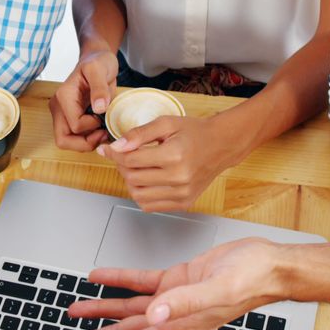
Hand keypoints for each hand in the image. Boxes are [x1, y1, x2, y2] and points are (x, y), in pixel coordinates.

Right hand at [49, 50, 117, 151]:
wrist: (96, 59)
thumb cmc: (98, 62)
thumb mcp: (100, 69)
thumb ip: (99, 88)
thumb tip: (99, 108)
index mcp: (64, 96)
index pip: (75, 126)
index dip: (93, 126)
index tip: (103, 115)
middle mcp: (58, 107)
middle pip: (63, 140)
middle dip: (84, 143)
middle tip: (102, 134)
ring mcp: (61, 113)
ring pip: (66, 142)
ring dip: (85, 143)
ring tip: (101, 132)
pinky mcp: (67, 117)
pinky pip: (72, 137)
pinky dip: (86, 139)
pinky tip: (98, 129)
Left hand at [59, 238, 287, 329]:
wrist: (267, 264)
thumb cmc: (250, 281)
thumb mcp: (216, 290)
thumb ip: (183, 303)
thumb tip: (153, 313)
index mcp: (179, 326)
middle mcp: (171, 317)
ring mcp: (172, 300)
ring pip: (128, 310)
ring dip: (102, 310)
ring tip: (76, 311)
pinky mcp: (177, 280)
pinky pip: (140, 282)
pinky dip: (119, 280)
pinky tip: (101, 277)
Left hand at [102, 115, 237, 211]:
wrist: (220, 145)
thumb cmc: (195, 132)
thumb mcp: (166, 123)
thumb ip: (139, 134)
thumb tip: (116, 146)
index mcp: (174, 155)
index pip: (131, 160)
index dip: (114, 154)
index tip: (109, 149)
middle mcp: (179, 178)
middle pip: (132, 177)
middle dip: (121, 166)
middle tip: (124, 155)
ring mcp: (182, 193)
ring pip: (138, 195)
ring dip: (130, 182)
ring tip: (136, 168)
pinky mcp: (184, 203)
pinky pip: (151, 206)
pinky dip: (142, 195)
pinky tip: (146, 181)